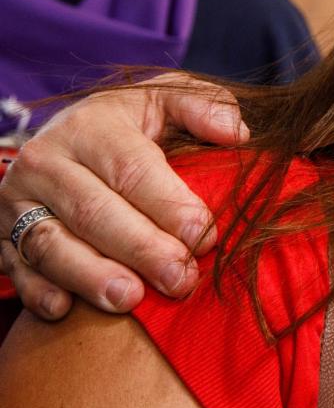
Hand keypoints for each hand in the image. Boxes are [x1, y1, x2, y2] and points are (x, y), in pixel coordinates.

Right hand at [0, 76, 248, 319]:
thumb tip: (237, 133)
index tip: (206, 236)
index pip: (131, 169)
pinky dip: (37, 290)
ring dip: (90, 276)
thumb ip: (204, 107)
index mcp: (91, 125)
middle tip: (180, 279)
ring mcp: (16, 201)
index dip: (169, 204)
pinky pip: (16, 267)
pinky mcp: (0, 235)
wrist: (64, 138)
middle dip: (141, 249)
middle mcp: (46, 161)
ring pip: (51, 243)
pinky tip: (64, 309)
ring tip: (129, 299)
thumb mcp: (166, 98)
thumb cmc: (132, 123)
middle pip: (94, 211)